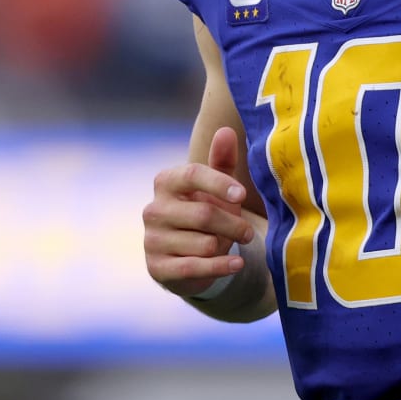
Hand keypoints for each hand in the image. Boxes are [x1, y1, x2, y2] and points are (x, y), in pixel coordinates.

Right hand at [143, 126, 262, 297]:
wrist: (183, 256)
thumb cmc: (203, 213)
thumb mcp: (215, 189)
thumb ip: (221, 161)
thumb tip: (226, 131)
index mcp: (166, 182)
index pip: (193, 174)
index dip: (220, 183)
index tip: (243, 194)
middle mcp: (154, 209)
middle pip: (204, 214)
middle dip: (234, 225)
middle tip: (248, 233)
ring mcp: (152, 240)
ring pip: (204, 243)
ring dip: (225, 246)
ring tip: (230, 245)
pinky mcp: (157, 268)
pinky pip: (195, 268)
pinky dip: (221, 267)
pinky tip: (236, 264)